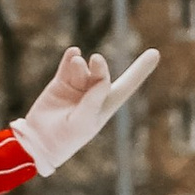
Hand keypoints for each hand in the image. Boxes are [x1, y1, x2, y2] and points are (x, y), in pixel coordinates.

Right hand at [10, 44, 158, 176]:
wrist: (39, 142)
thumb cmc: (66, 138)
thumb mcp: (83, 123)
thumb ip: (93, 100)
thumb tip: (102, 79)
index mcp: (105, 106)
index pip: (127, 85)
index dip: (140, 70)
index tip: (155, 53)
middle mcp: (93, 94)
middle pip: (101, 74)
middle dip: (100, 67)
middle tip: (96, 60)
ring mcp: (76, 87)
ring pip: (82, 69)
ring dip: (81, 65)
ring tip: (76, 63)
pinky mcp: (59, 83)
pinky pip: (67, 65)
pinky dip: (70, 57)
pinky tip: (73, 52)